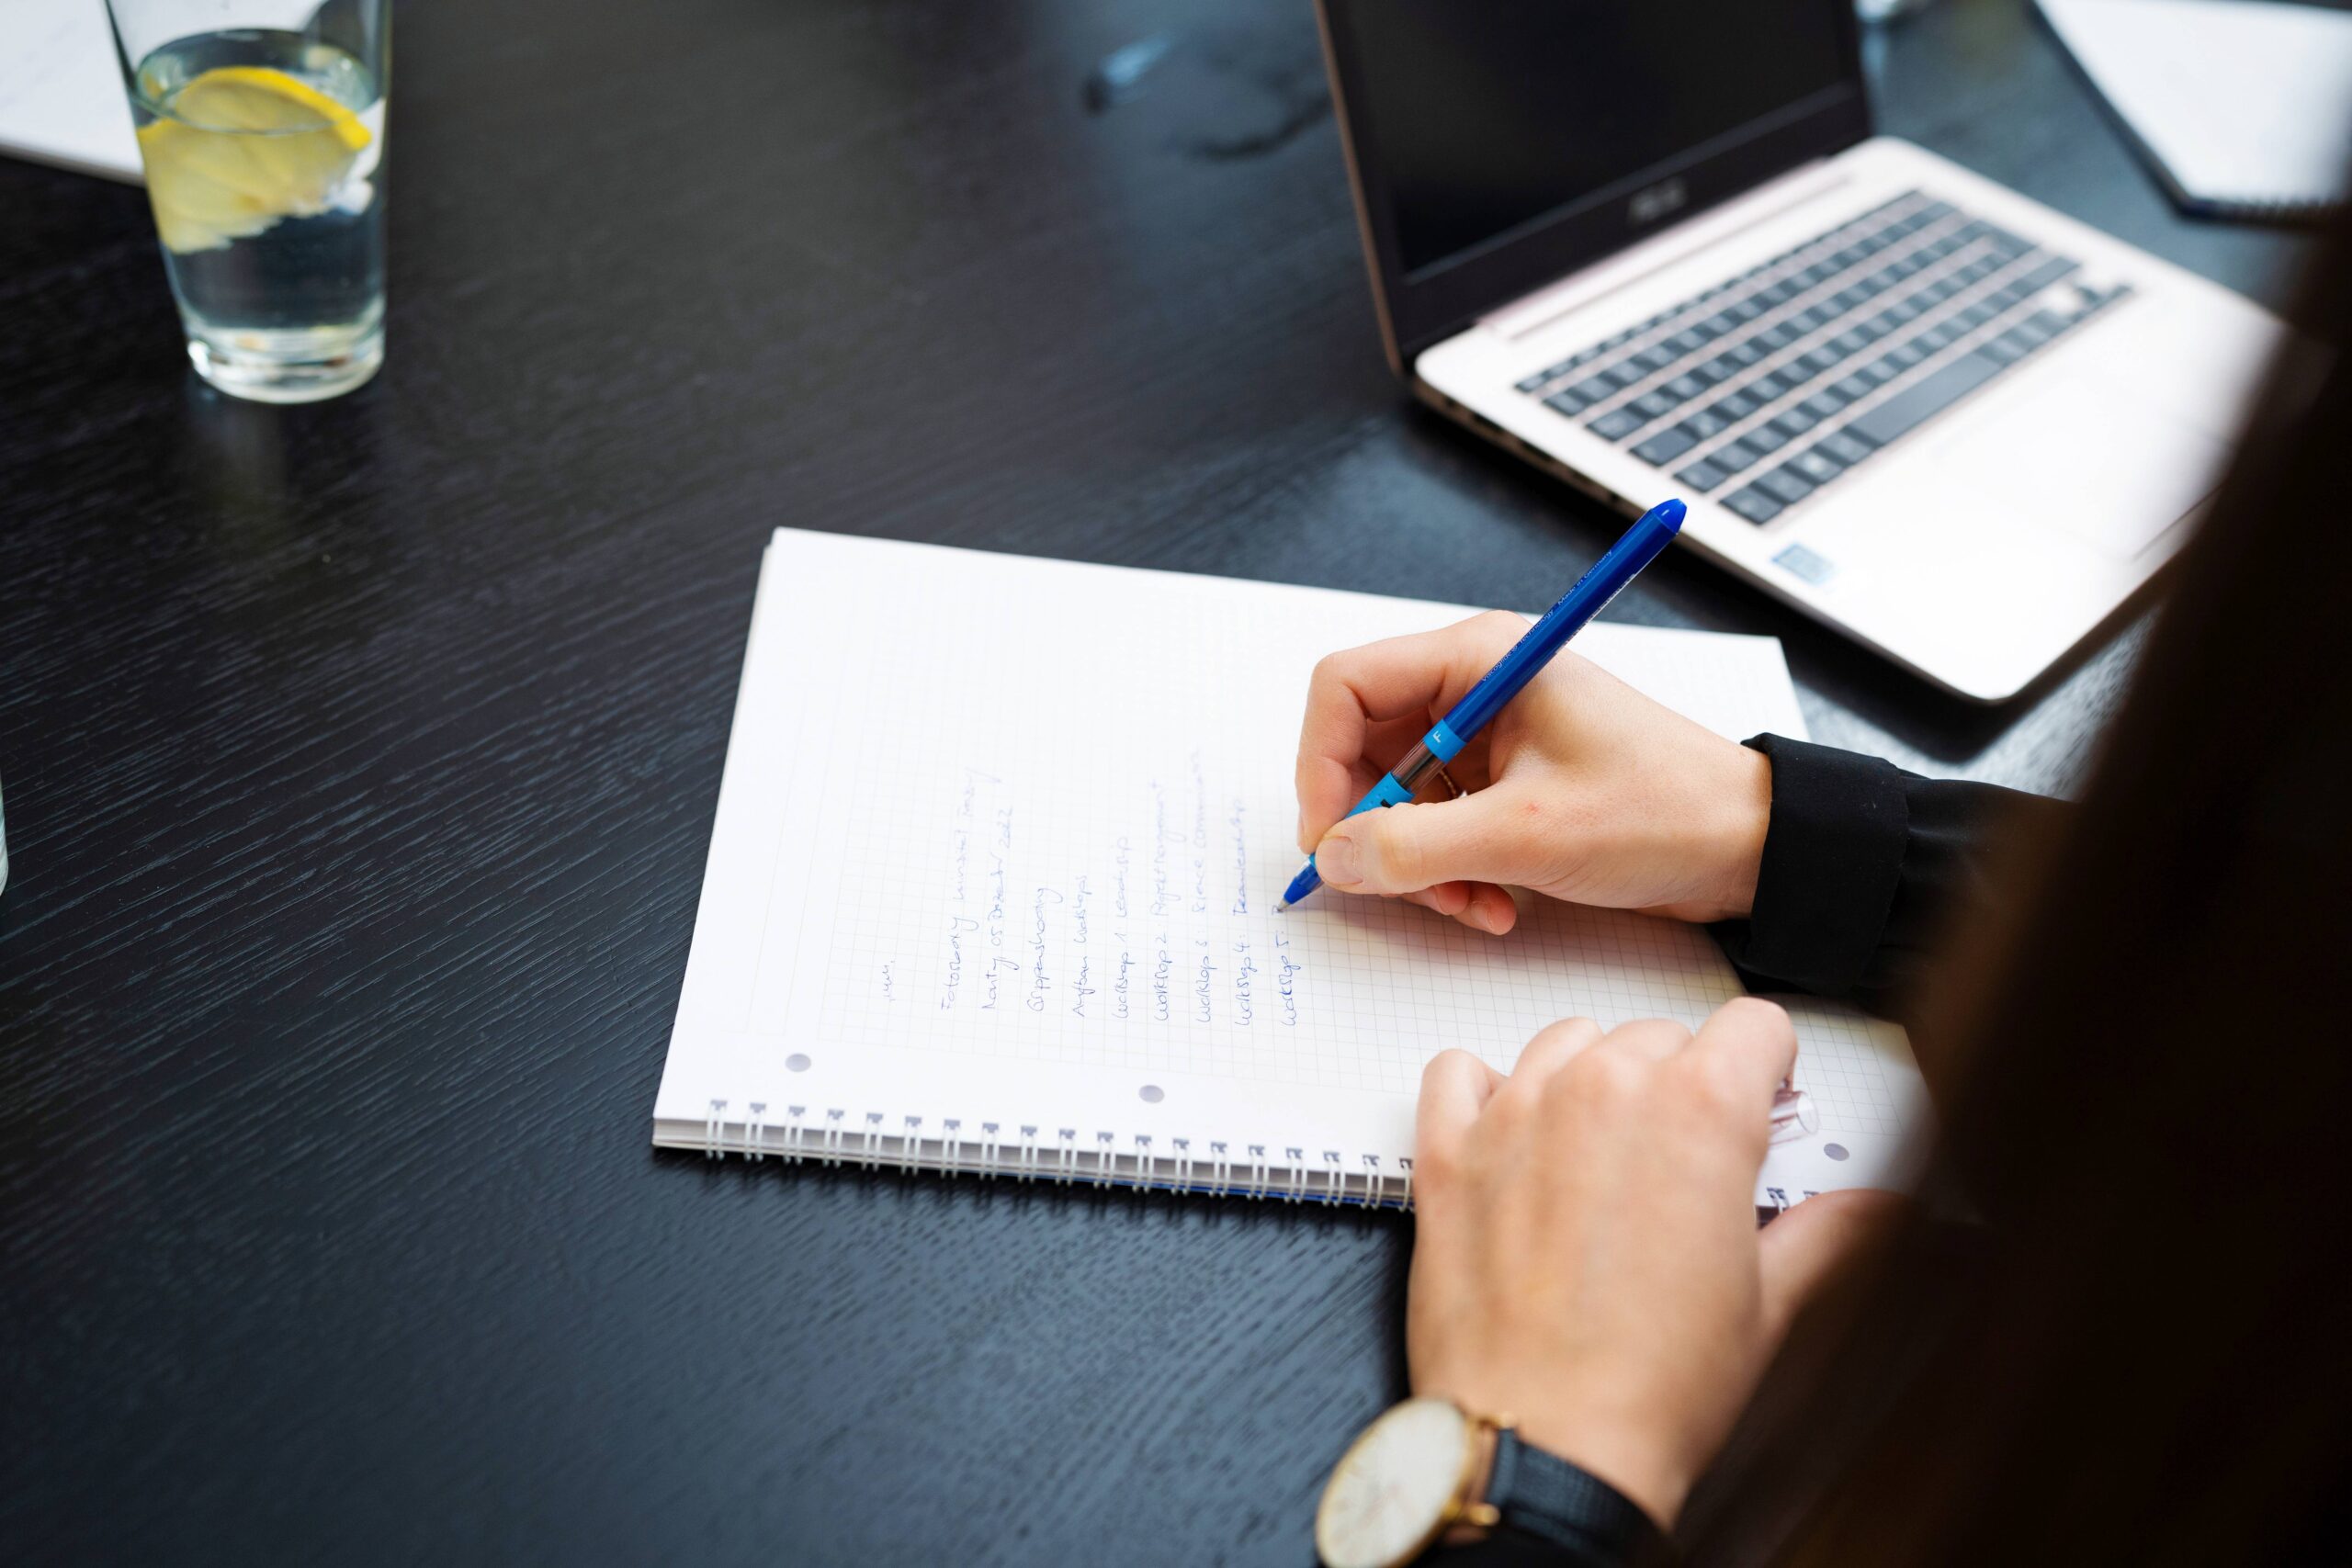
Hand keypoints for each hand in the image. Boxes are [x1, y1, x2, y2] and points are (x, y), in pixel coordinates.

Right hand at [1294, 612, 1773, 932]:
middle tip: (1393, 884)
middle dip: (1374, 829)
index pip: (1345, 687)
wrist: (1749, 847)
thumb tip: (1332, 857)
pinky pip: (1435, 827)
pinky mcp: (1502, 784)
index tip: (1329, 835)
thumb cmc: (1663, 811)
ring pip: (1395, 800)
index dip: (1320, 762)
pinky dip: (1448, 874)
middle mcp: (1474, 688)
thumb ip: (1414, 848)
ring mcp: (1486, 738)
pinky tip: (1493, 905)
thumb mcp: (1527, 835)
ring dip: (1415, 865)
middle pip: (1361, 750)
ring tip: (1468, 905)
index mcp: (1479, 659)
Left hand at [1406, 1000, 1903, 1527]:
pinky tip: (1511, 1136)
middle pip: (1661, 1035)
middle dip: (1683, 1085)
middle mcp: (1605, 1090)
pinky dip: (1483, 1090)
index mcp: (1700, 1111)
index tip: (1764, 1100)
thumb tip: (1876, 1206)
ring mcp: (1516, 1113)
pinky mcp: (1448, 1152)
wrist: (1546, 1445)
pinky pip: (1457, 1071)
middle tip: (1686, 1163)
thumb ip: (1829, 1232)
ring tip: (1604, 1156)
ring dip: (1592, 1079)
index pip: (1754, 1024)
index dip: (1770, 1065)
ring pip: (1567, 1043)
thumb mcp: (1770, 1306)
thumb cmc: (1652, 1387)